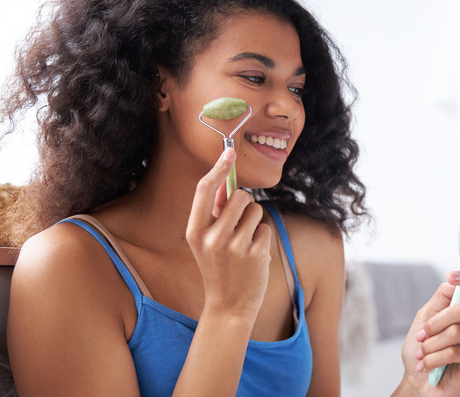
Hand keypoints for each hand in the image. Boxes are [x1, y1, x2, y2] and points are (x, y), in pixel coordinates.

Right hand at [185, 148, 271, 319]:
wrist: (228, 307)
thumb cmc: (218, 268)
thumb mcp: (206, 241)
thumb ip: (215, 212)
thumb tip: (225, 180)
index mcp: (195, 231)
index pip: (205, 189)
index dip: (218, 168)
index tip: (229, 152)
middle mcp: (212, 237)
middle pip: (239, 196)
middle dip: (244, 203)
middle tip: (239, 224)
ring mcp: (234, 246)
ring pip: (254, 210)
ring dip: (254, 222)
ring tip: (245, 243)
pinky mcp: (255, 254)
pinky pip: (264, 228)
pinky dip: (262, 238)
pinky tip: (253, 256)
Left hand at [397, 270, 459, 396]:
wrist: (419, 381)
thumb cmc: (422, 351)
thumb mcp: (424, 319)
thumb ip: (440, 299)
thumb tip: (452, 282)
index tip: (452, 276)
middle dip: (435, 323)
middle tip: (421, 336)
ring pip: (457, 331)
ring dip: (432, 345)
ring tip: (423, 354)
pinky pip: (457, 351)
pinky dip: (436, 359)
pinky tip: (428, 365)